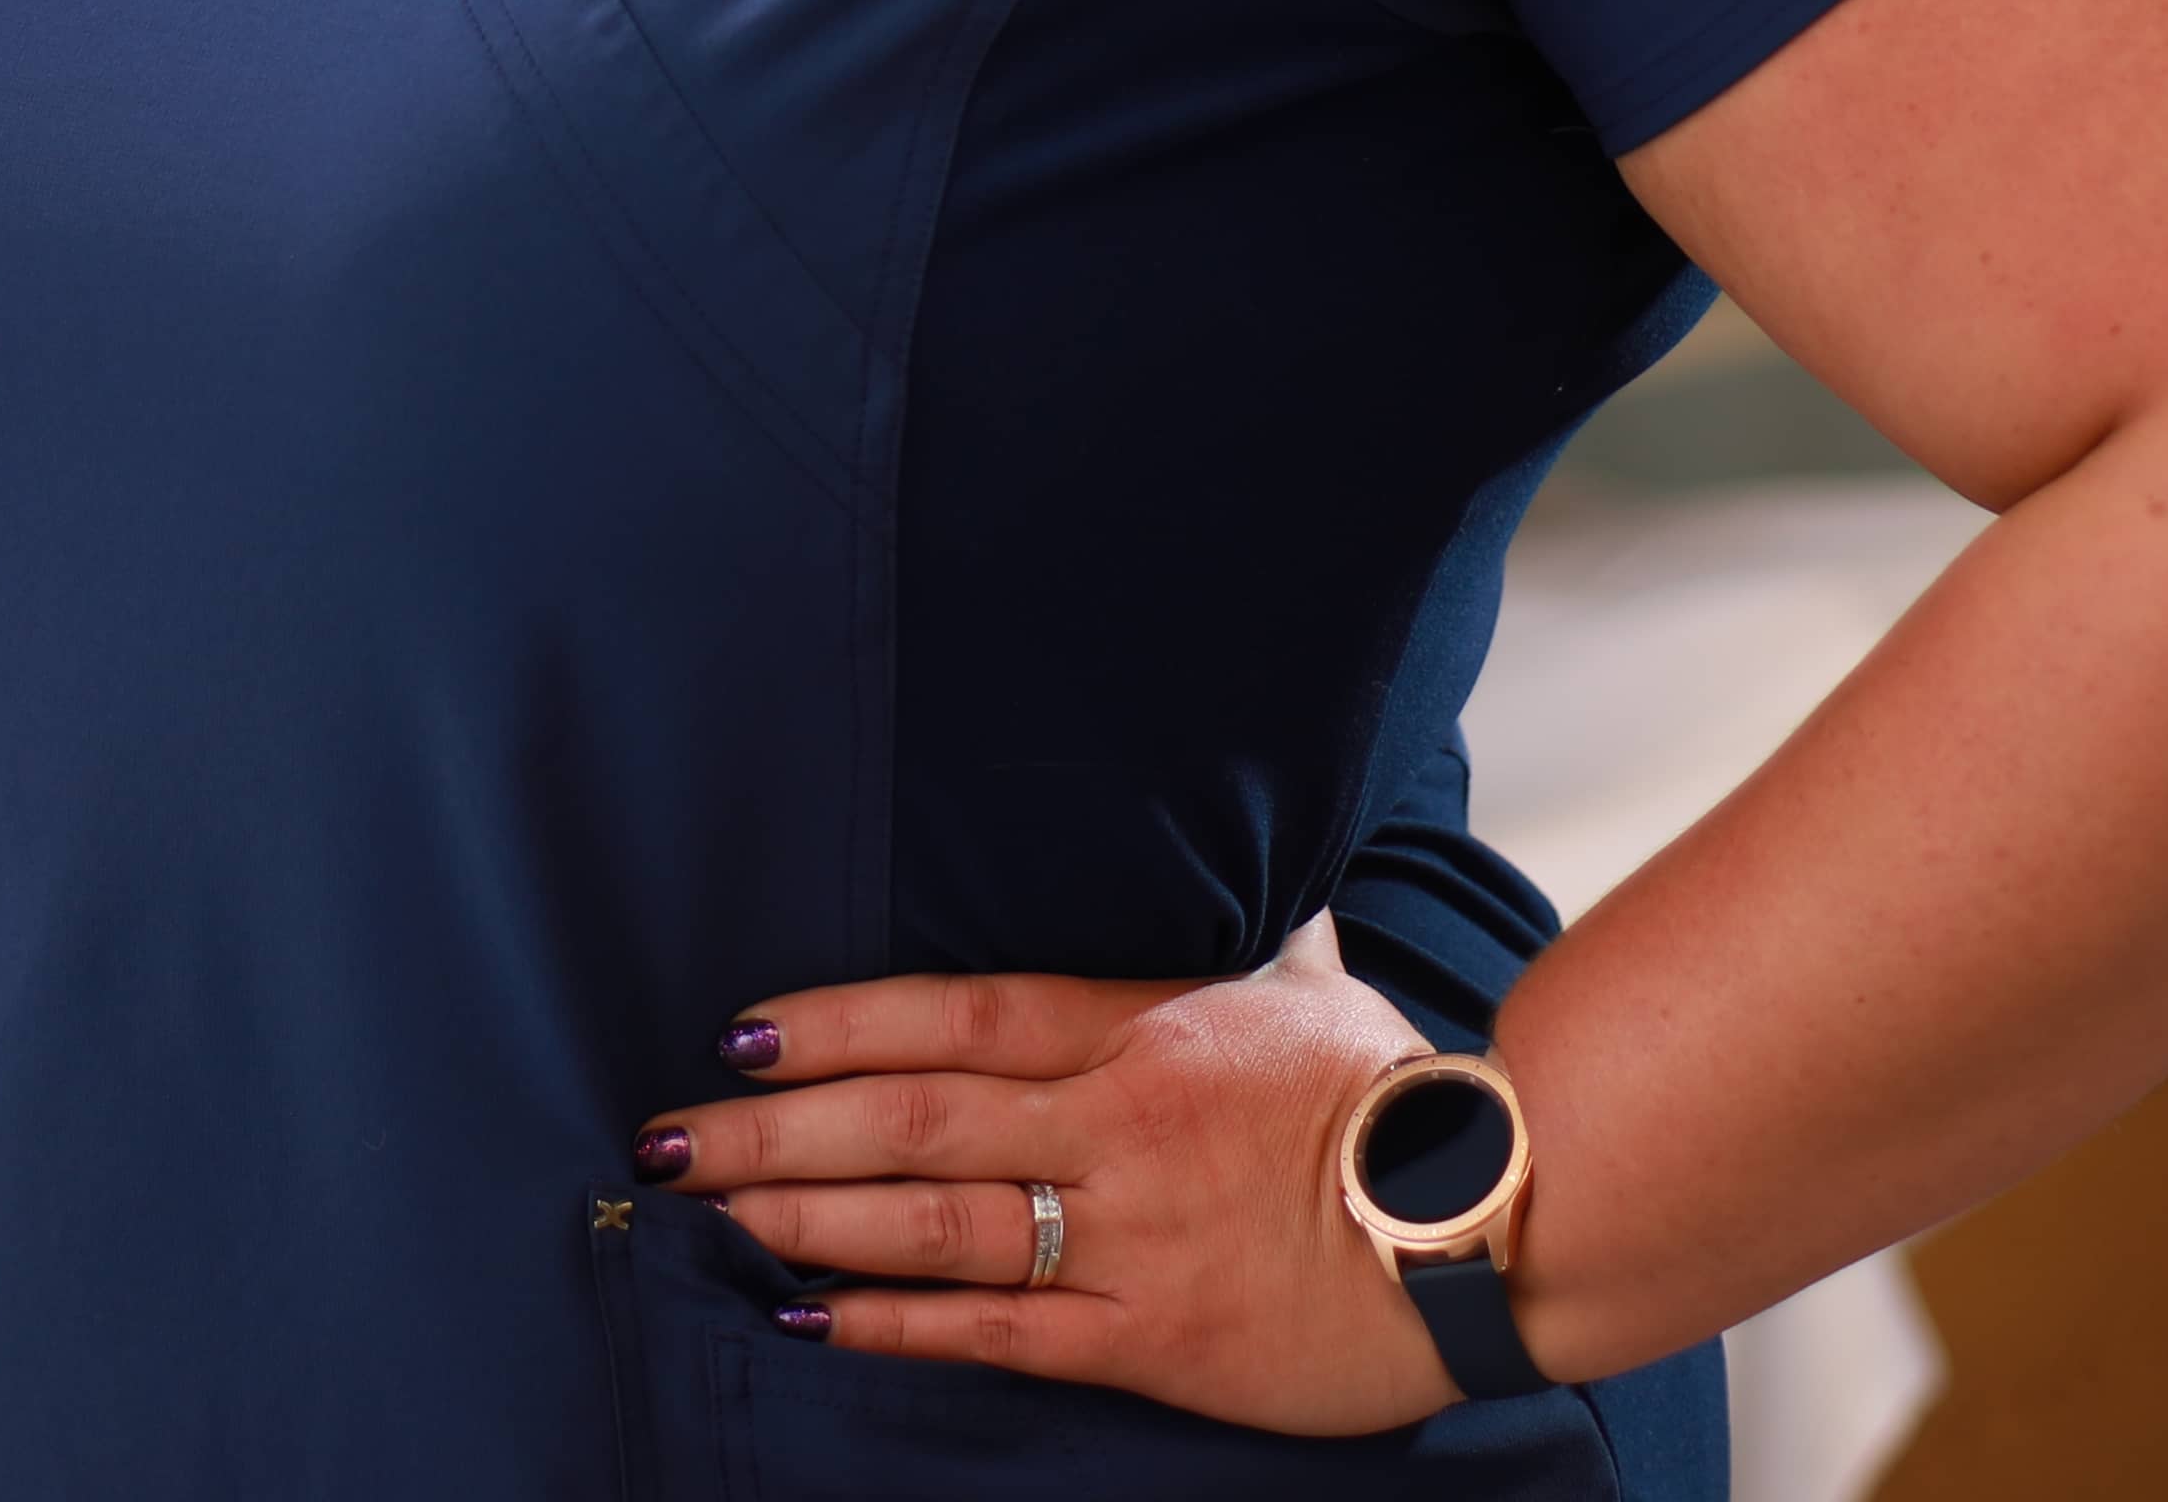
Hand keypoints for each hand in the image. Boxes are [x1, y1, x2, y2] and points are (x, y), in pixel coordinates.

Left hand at [636, 921, 1465, 1433]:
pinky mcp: (1157, 1338)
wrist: (1498, 1222)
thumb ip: (1241, 918)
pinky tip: (809, 1314)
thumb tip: (1236, 830)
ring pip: (937, 1224)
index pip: (956, 1013)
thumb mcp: (1310, 977)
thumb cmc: (1399, 1091)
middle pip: (912, 1119)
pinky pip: (1001, 1333)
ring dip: (807, 1218)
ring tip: (708, 1212)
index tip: (741, 1028)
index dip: (839, 1024)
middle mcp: (1119, 1124)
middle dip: (774, 1127)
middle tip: (669, 1132)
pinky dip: (896, 1323)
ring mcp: (1133, 1236)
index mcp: (1144, 1025)